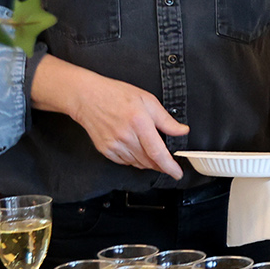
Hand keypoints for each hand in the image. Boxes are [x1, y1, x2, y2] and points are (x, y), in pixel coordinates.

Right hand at [62, 72, 187, 177]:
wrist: (87, 97)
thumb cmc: (116, 95)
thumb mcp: (148, 100)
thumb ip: (166, 120)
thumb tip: (182, 131)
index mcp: (139, 123)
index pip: (157, 153)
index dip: (169, 166)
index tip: (177, 173)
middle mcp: (126, 137)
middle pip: (148, 162)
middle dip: (161, 165)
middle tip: (168, 163)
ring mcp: (114, 145)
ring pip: (137, 163)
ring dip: (148, 163)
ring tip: (151, 152)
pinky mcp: (105, 150)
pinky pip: (125, 162)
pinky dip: (134, 160)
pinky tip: (136, 149)